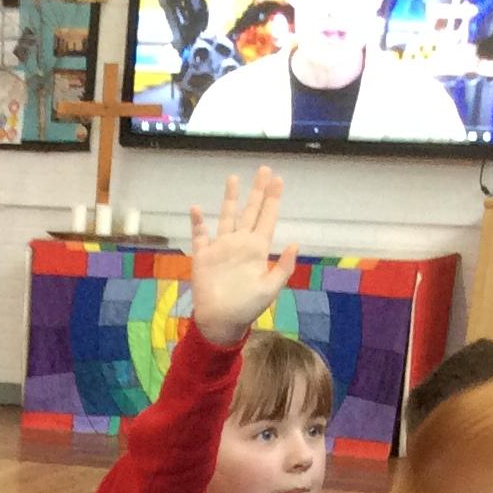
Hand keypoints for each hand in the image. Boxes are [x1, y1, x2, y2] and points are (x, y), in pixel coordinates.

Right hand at [187, 169, 294, 346]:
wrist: (220, 322)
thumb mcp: (270, 289)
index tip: (278, 179)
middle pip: (250, 211)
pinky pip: (199, 236)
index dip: (272, 199)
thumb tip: (296, 243)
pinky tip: (196, 208)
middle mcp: (240, 244)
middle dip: (257, 191)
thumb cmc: (247, 308)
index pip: (267, 218)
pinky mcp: (203, 256)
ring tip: (233, 178)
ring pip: (226, 217)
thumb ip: (283, 267)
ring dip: (230, 199)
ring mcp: (221, 248)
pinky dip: (197, 222)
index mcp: (257, 250)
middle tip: (264, 170)